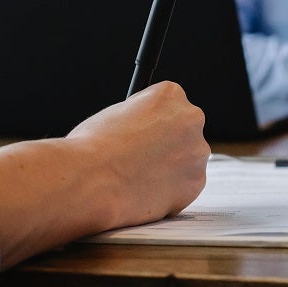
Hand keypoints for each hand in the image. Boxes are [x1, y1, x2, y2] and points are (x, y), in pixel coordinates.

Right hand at [66, 81, 209, 224]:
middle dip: (167, 143)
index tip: (142, 132)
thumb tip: (147, 131)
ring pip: (187, 160)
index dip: (151, 121)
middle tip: (143, 158)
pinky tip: (145, 192)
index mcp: (170, 94)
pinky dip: (169, 191)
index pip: (169, 104)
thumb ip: (141, 117)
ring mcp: (196, 153)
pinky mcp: (195, 183)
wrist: (91, 181)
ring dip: (170, 168)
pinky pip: (185, 186)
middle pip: (184, 131)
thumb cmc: (93, 147)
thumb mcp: (116, 113)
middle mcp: (191, 119)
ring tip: (138, 178)